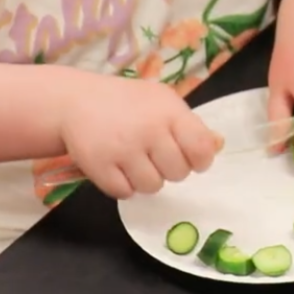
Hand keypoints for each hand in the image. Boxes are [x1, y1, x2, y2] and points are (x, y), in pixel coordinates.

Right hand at [58, 76, 222, 198]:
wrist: (76, 101)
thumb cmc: (127, 103)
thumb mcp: (163, 102)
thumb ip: (190, 125)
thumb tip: (217, 145)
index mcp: (169, 112)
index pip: (201, 149)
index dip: (200, 160)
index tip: (190, 158)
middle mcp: (149, 130)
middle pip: (178, 173)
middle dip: (170, 169)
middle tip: (155, 157)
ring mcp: (123, 149)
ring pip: (152, 187)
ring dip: (146, 179)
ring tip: (135, 162)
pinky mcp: (99, 166)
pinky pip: (125, 193)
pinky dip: (122, 185)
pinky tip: (116, 168)